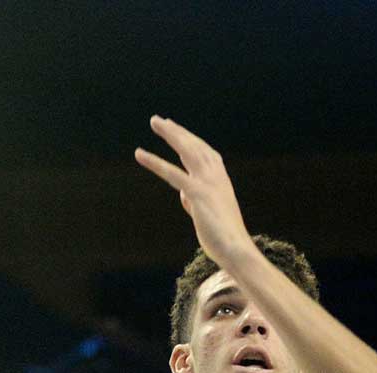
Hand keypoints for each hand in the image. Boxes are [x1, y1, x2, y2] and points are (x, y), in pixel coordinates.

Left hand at [134, 116, 256, 269]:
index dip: (190, 139)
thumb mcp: (209, 215)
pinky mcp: (197, 194)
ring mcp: (208, 184)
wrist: (236, 250)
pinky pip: (172, 173)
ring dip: (170, 134)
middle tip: (159, 120)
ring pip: (187, 151)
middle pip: (194, 146)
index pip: (205, 153)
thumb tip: (184, 195)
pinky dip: (155, 162)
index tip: (176, 130)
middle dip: (177, 131)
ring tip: (155, 121)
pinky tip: (140, 154)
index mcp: (221, 181)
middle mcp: (216, 177)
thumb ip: (195, 201)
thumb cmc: (223, 238)